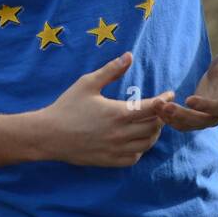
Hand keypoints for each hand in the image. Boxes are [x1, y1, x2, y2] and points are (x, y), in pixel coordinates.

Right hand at [42, 52, 173, 165]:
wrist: (48, 135)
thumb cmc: (67, 106)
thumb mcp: (88, 83)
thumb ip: (111, 70)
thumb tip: (129, 55)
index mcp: (118, 113)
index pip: (153, 108)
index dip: (165, 100)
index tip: (169, 94)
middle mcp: (120, 134)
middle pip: (154, 127)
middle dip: (161, 116)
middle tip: (160, 108)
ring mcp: (115, 150)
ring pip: (146, 144)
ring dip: (153, 133)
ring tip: (152, 123)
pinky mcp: (108, 161)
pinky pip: (133, 158)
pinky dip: (140, 149)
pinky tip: (136, 140)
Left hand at [153, 50, 217, 130]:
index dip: (205, 106)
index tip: (189, 100)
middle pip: (201, 120)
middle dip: (182, 115)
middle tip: (166, 106)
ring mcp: (209, 118)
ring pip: (189, 124)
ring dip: (172, 118)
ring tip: (157, 106)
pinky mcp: (198, 117)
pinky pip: (182, 122)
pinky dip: (169, 118)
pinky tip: (158, 109)